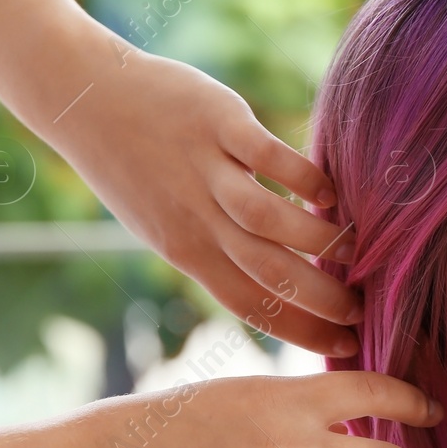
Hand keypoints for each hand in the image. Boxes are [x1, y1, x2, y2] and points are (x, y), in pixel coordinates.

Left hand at [49, 45, 360, 356]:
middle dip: (322, 299)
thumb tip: (272, 277)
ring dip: (317, 239)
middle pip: (268, 273)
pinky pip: (265, 155)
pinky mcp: (217, 121)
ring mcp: (206, 170)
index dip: (303, 332)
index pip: (253, 306)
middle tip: (362, 308)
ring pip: (266, 220)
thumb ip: (214, 249)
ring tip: (353, 247)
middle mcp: (197, 218)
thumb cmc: (135, 166)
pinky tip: (329, 192)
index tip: (345, 347)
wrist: (84, 100)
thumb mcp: (164, 224)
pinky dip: (302, 176)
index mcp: (187, 251)